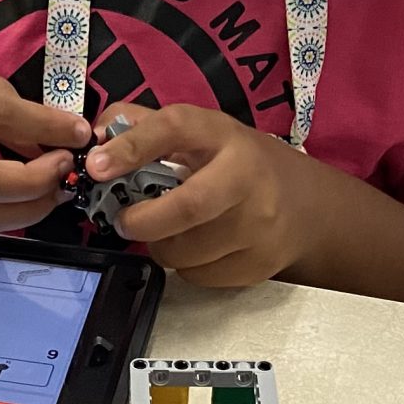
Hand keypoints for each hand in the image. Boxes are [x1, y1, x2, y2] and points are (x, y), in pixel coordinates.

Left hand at [85, 105, 316, 288]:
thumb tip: (96, 138)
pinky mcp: (258, 263)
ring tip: (167, 233)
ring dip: (161, 246)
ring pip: (186, 251)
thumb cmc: (241, 165)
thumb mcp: (203, 133)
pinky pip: (199, 276)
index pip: (174, 129)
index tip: (97, 166)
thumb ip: (146, 127)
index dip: (131, 146)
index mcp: (223, 135)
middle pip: (187, 206)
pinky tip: (197, 248)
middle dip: (143, 220)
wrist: (308, 208)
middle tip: (125, 221)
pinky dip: (184, 267)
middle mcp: (247, 176)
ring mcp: (258, 225)